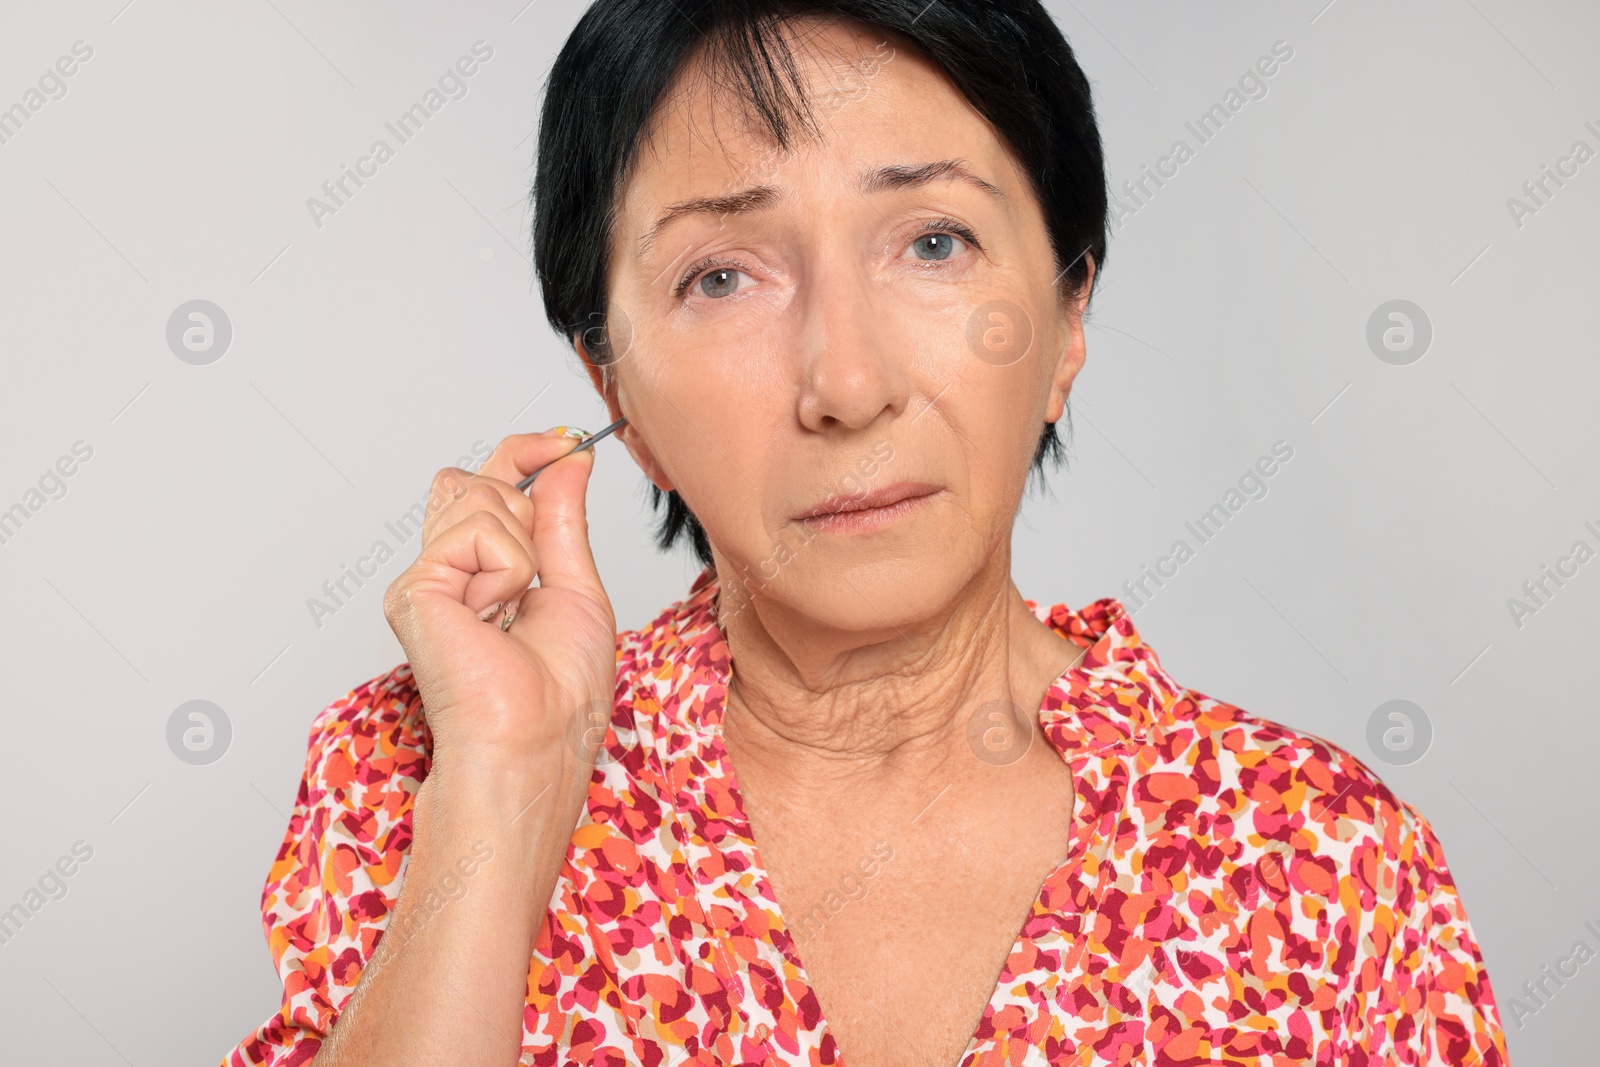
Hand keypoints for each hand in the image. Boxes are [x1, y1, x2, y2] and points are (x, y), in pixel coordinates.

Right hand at [383, 429, 615, 774]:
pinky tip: (494, 616)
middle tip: (538, 573)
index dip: (527, 452)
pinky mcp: (413, 588)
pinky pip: (478, 531)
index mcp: (485, 570)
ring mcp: (426, 577)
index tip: (568, 441)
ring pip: (479, 496)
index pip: (491, 482)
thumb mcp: (578, 586)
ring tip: (512, 611)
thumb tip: (568, 457)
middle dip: (526, 501)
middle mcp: (447, 570)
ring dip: (522, 548)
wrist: (535, 743)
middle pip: (477, 479)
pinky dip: (507, 570)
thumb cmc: (560, 693)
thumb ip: (564, 517)